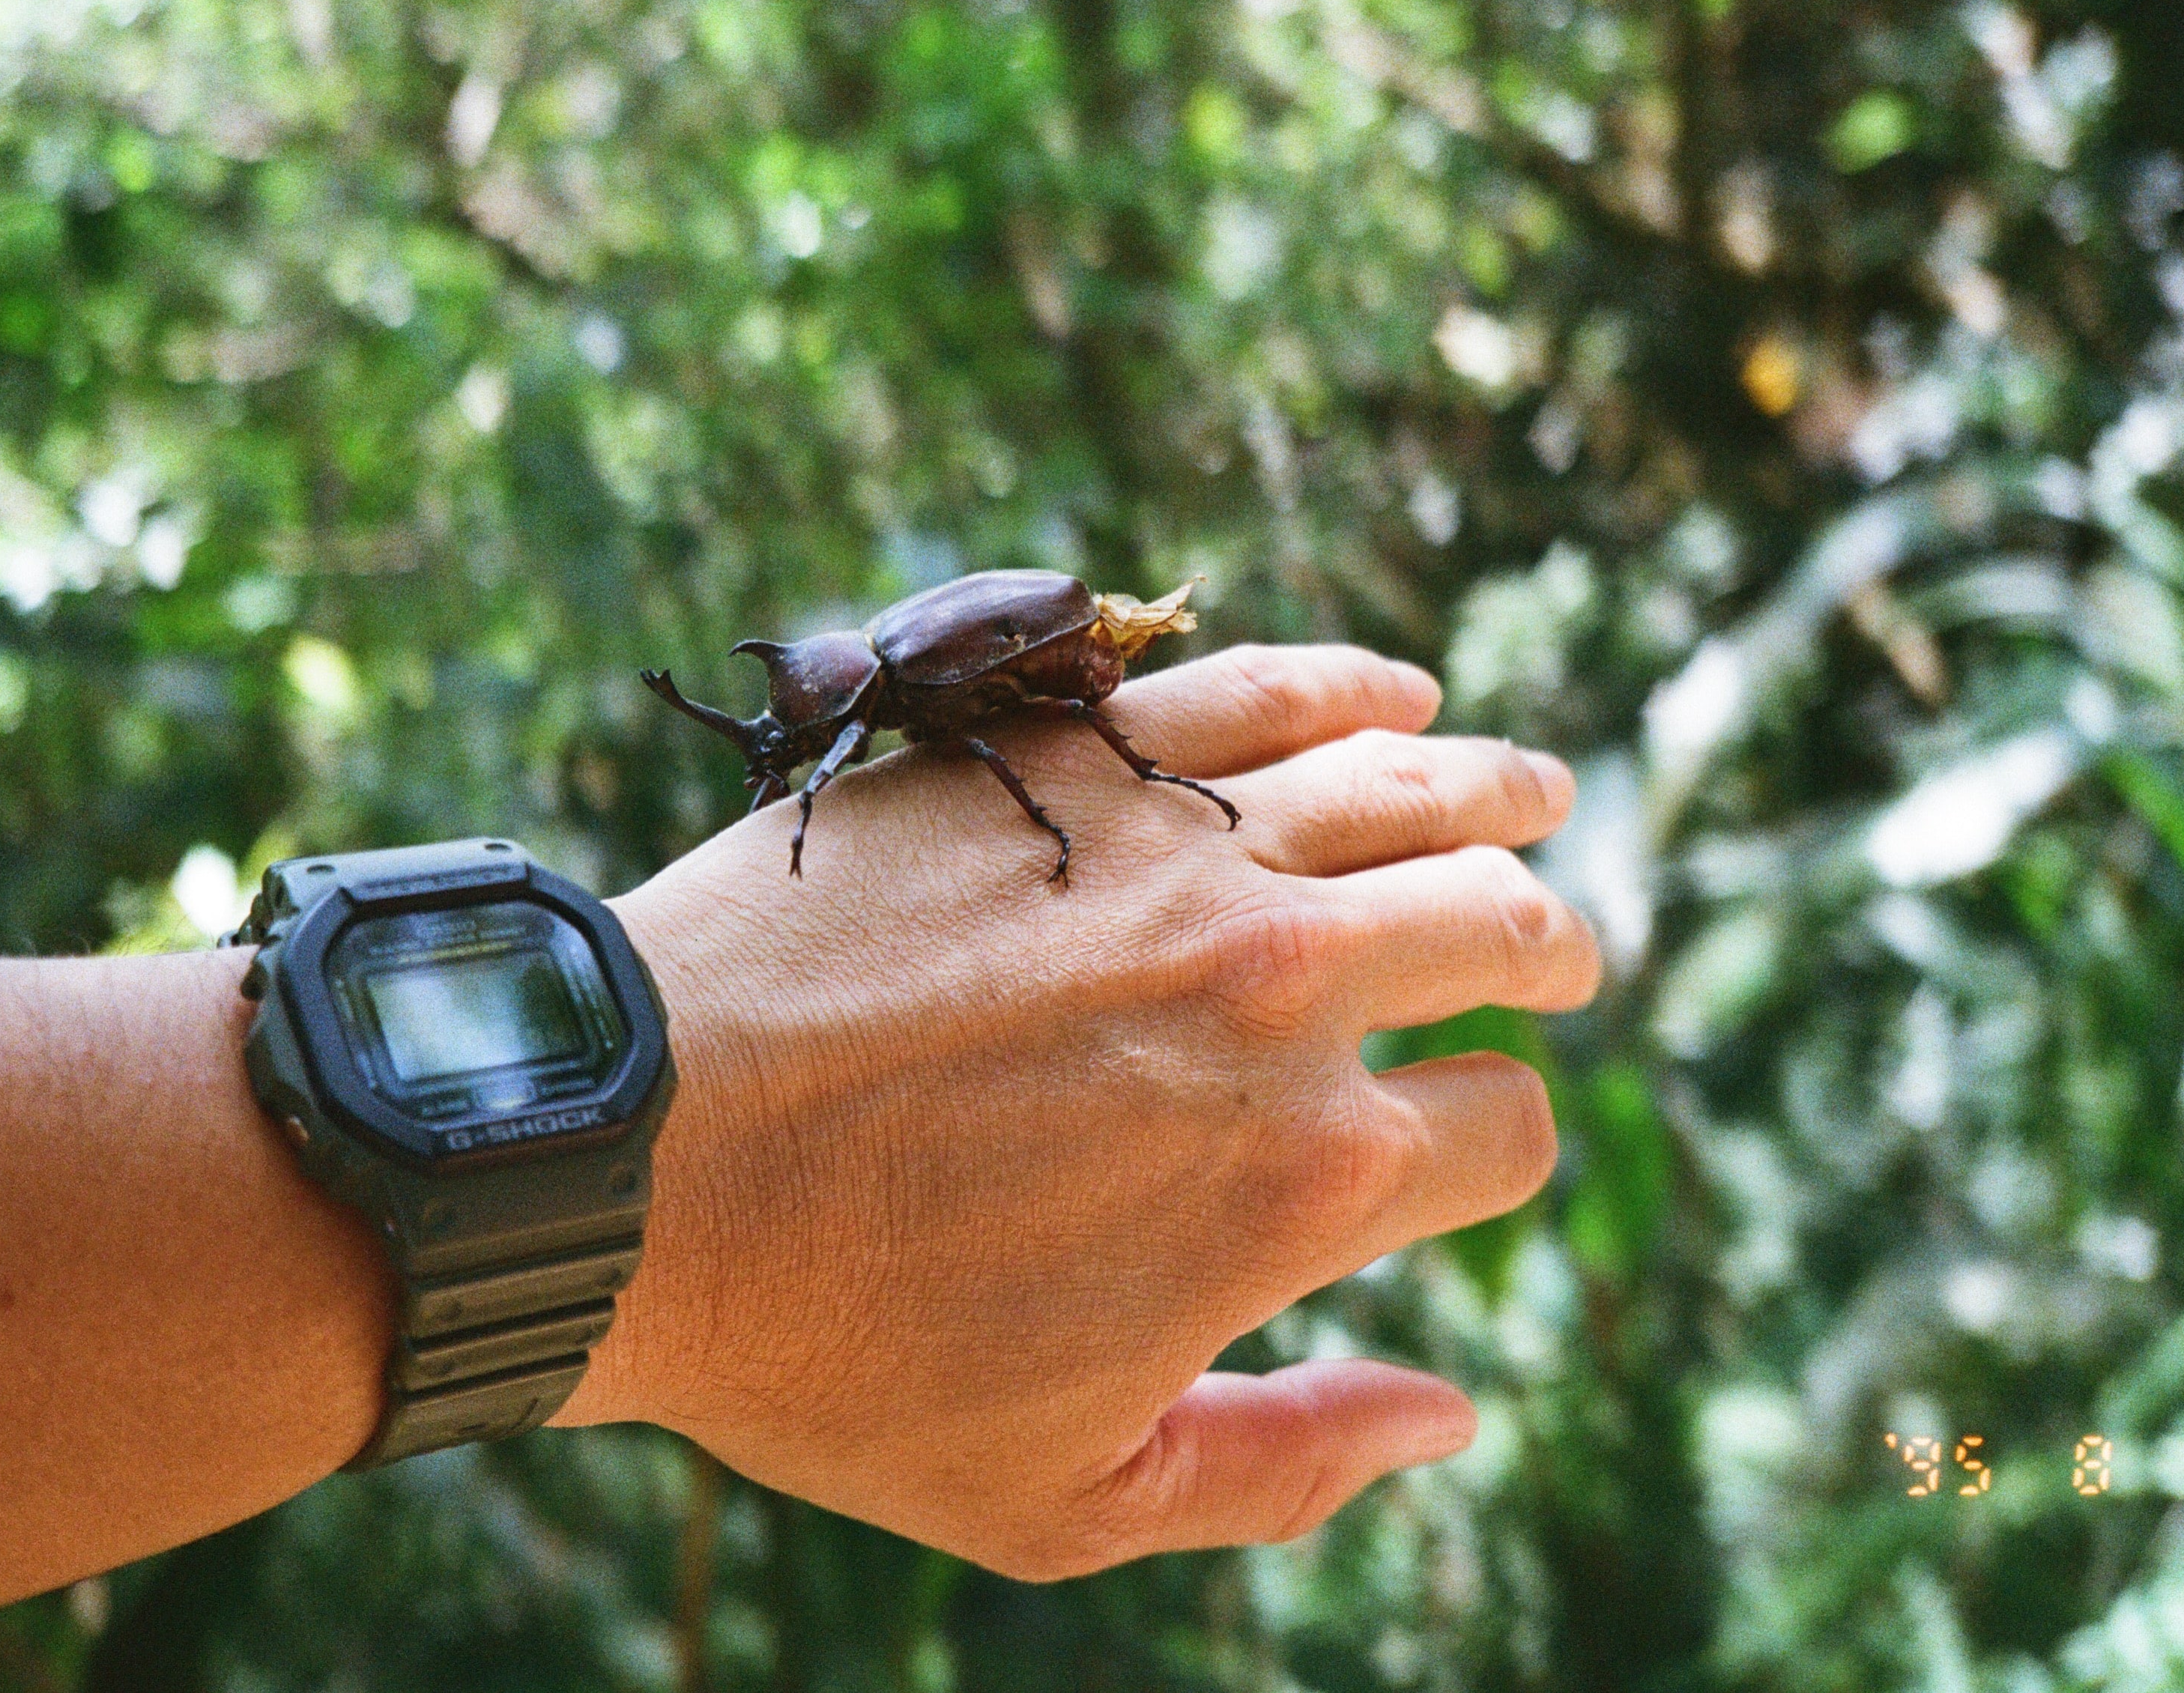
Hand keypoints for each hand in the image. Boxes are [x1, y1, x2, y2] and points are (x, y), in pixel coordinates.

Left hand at [578, 645, 1598, 1578]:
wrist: (629, 1163)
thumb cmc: (833, 1353)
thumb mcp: (1069, 1500)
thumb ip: (1286, 1467)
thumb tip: (1451, 1413)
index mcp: (1297, 1185)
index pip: (1502, 1131)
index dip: (1510, 1139)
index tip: (1473, 1136)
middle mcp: (1274, 996)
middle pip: (1493, 925)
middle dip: (1548, 942)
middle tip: (1554, 947)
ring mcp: (1172, 860)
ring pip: (1411, 782)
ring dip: (1499, 788)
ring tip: (1532, 792)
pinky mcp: (1069, 763)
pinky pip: (1254, 691)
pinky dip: (1351, 683)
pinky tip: (1390, 693)